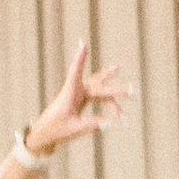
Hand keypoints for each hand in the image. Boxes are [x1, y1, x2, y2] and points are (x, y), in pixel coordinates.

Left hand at [25, 40, 134, 155]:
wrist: (45, 133)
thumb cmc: (56, 130)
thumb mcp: (74, 129)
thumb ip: (91, 125)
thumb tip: (109, 123)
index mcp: (70, 94)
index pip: (75, 72)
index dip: (80, 58)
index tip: (83, 44)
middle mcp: (76, 90)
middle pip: (99, 86)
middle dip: (117, 90)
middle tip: (133, 92)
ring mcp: (79, 94)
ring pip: (99, 87)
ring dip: (109, 78)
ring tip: (119, 65)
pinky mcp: (81, 99)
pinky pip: (98, 96)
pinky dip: (109, 98)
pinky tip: (113, 88)